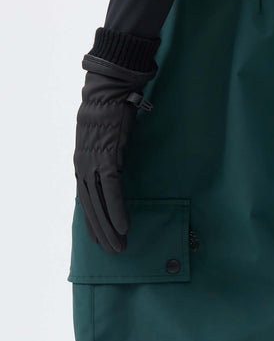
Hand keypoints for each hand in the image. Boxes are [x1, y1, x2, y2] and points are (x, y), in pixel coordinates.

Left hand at [73, 54, 155, 252]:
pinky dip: (117, 210)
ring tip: (119, 247)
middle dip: (101, 232)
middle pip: (90, 206)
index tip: (99, 239)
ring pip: (99, 204)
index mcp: (82, 162)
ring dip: (109, 228)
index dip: (92, 221)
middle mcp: (83, 165)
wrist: (108, 89)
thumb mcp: (105, 138)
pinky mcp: (107, 158)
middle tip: (113, 251)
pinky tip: (124, 227)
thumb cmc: (109, 109)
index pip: (85, 199)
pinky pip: (111, 191)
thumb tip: (116, 170)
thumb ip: (108, 156)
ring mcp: (93, 163)